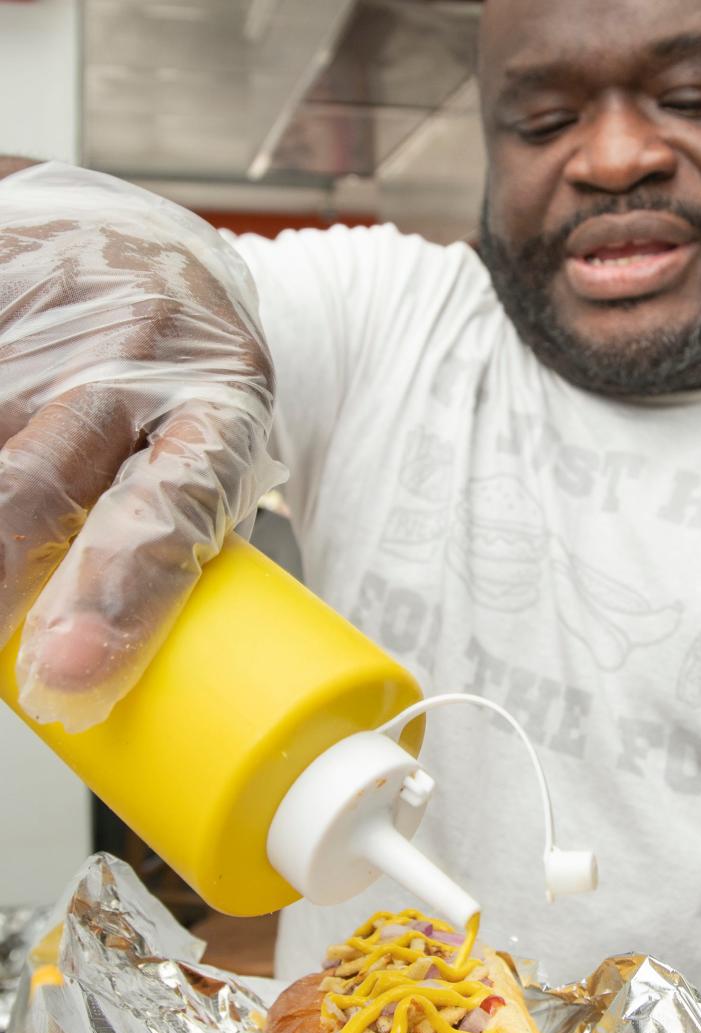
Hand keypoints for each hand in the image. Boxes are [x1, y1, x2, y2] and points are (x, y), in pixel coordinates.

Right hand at [0, 163, 284, 729]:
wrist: (147, 243)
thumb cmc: (186, 384)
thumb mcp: (214, 449)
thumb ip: (172, 533)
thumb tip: (92, 666)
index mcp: (225, 401)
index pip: (175, 506)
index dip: (120, 593)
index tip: (68, 669)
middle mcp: (143, 346)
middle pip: (47, 476)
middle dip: (1, 567)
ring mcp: (58, 308)